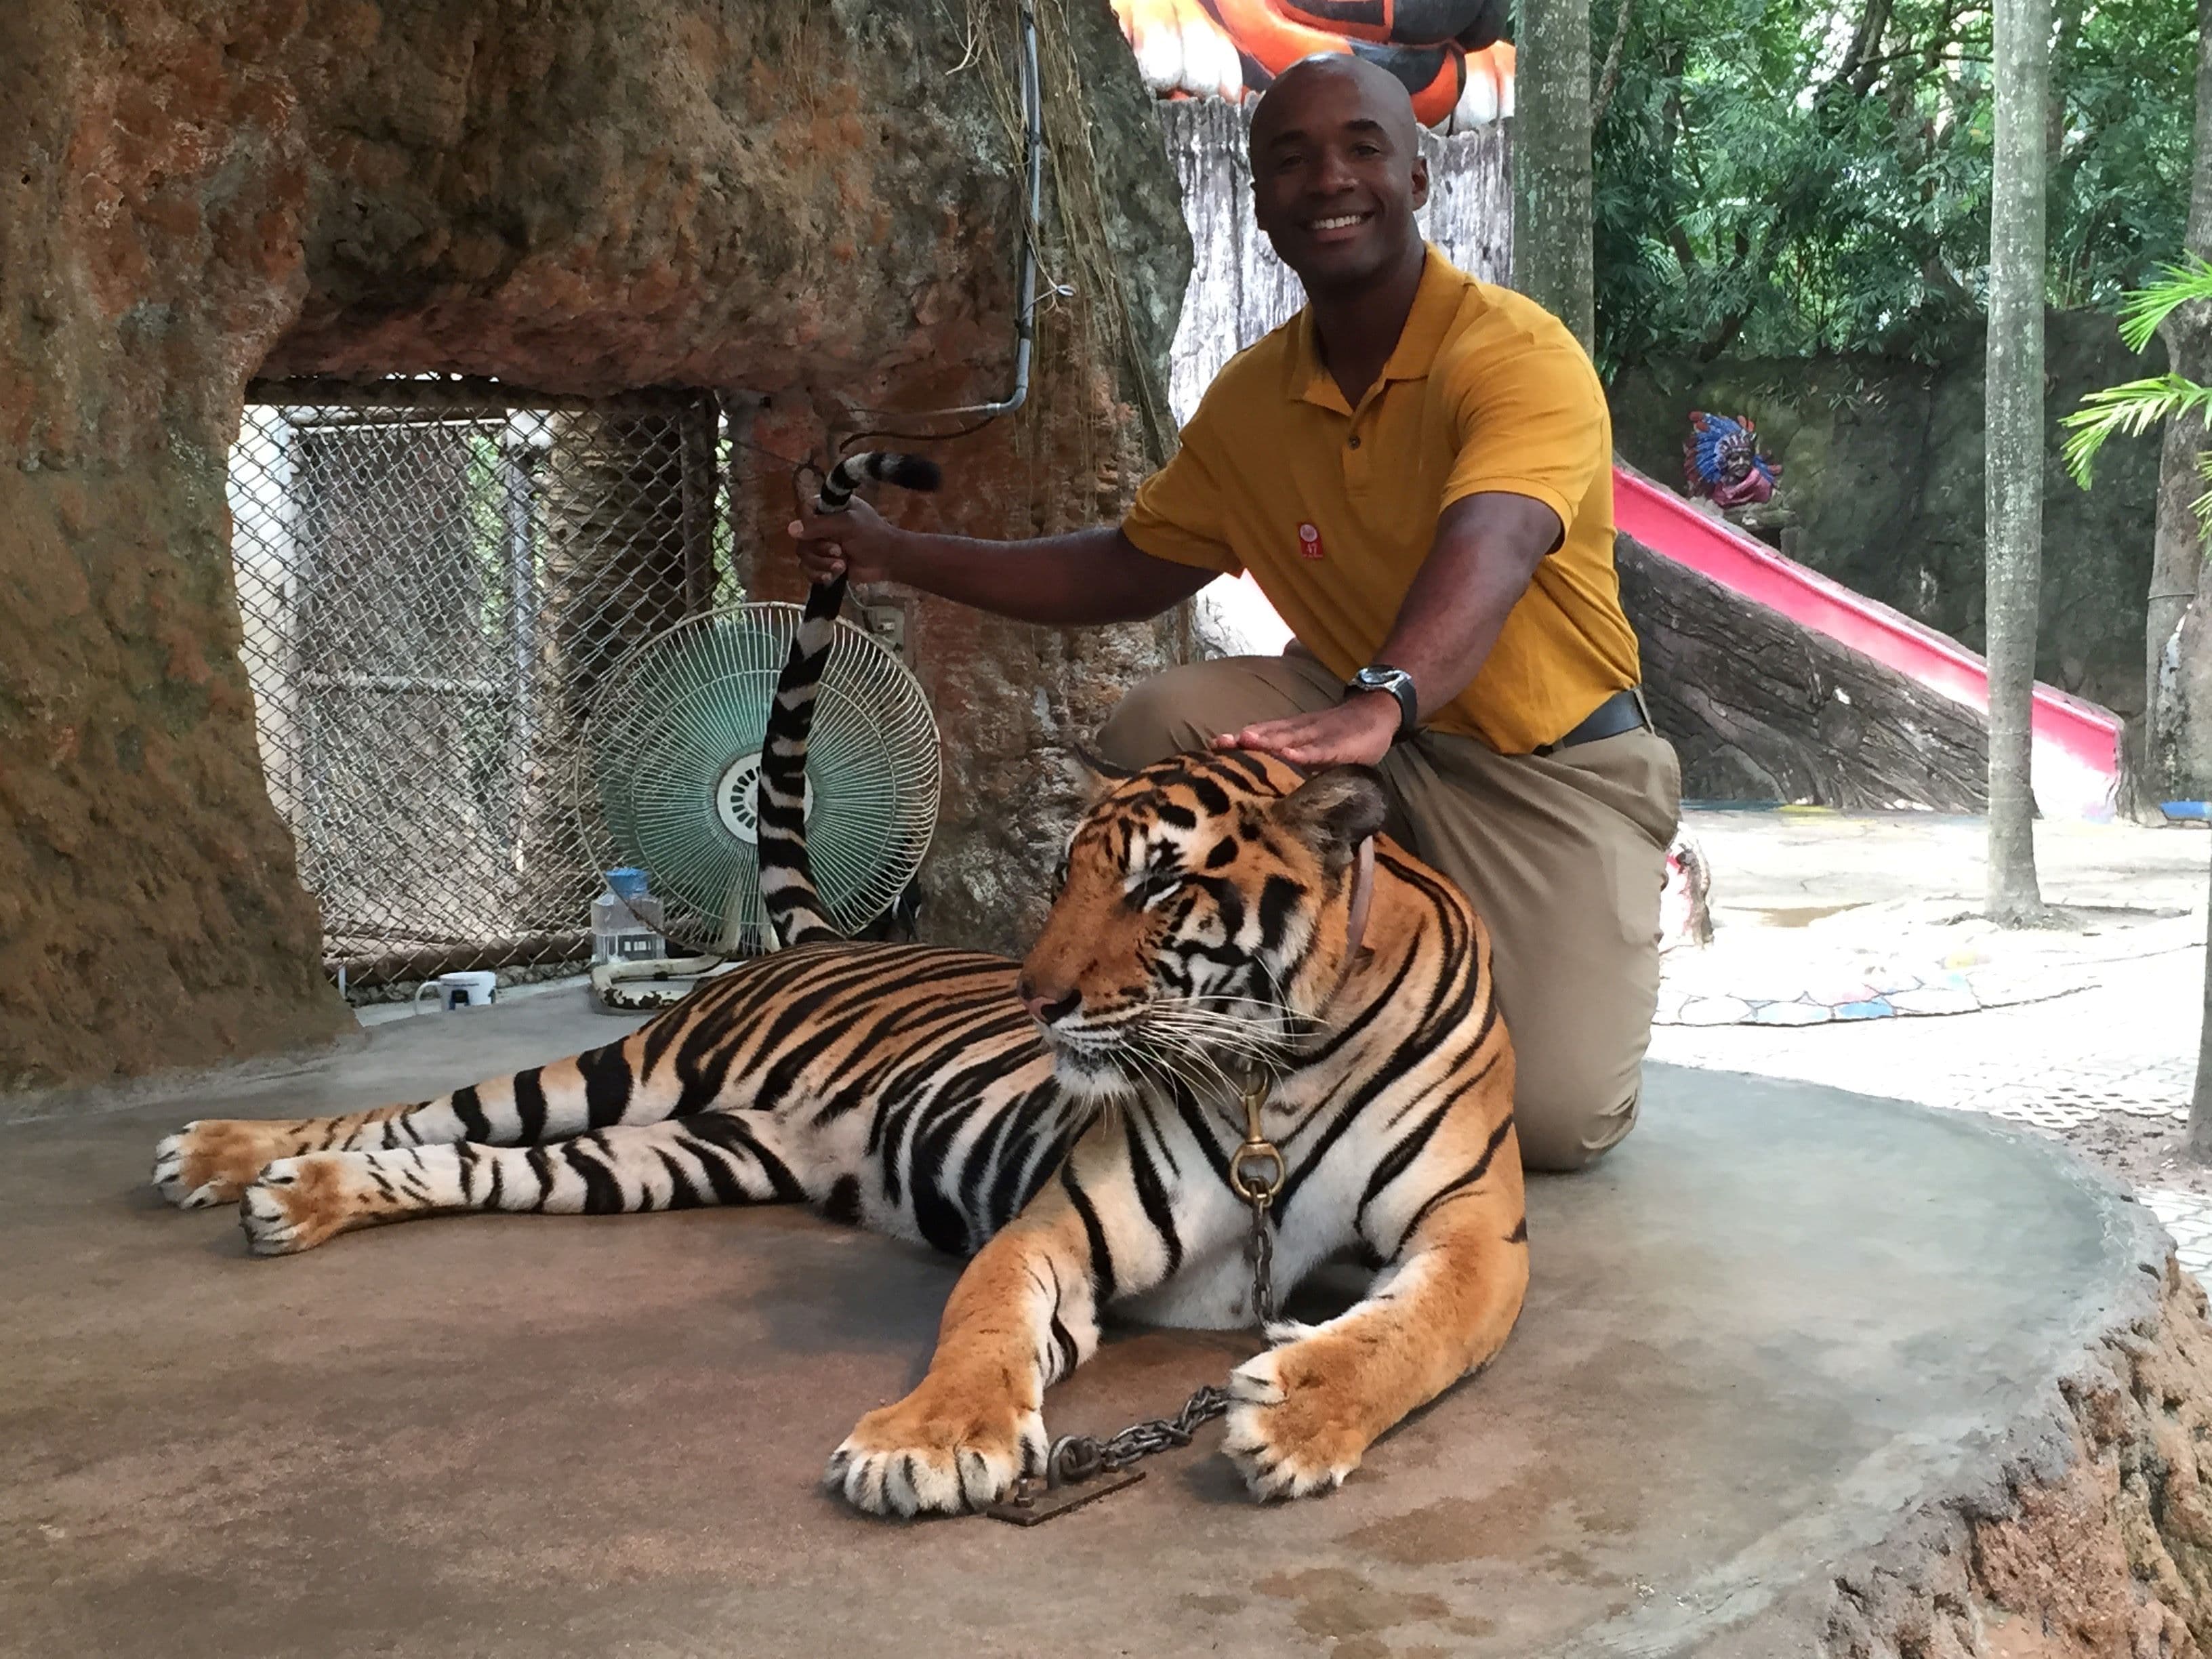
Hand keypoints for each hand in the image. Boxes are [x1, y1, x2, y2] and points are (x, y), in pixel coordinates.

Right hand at [787, 495, 901, 584]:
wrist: (889, 560)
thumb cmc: (873, 536)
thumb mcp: (848, 524)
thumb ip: (819, 525)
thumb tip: (790, 530)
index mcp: (828, 509)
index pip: (803, 511)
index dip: (807, 524)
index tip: (820, 532)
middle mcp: (822, 526)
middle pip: (801, 538)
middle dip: (819, 549)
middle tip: (839, 551)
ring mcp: (823, 547)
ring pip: (804, 556)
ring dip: (821, 564)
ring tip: (841, 565)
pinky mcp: (825, 565)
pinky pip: (809, 571)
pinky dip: (819, 575)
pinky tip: (833, 577)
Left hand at [1215, 692, 1400, 768]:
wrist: (1376, 713)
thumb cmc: (1340, 736)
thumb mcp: (1312, 746)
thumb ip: (1291, 758)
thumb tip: (1265, 778)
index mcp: (1292, 732)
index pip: (1261, 734)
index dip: (1237, 740)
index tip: (1213, 745)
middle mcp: (1300, 731)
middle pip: (1268, 734)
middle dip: (1243, 740)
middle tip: (1218, 743)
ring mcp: (1319, 736)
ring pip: (1290, 737)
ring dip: (1267, 740)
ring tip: (1246, 741)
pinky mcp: (1340, 745)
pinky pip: (1320, 750)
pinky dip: (1305, 752)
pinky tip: (1290, 755)